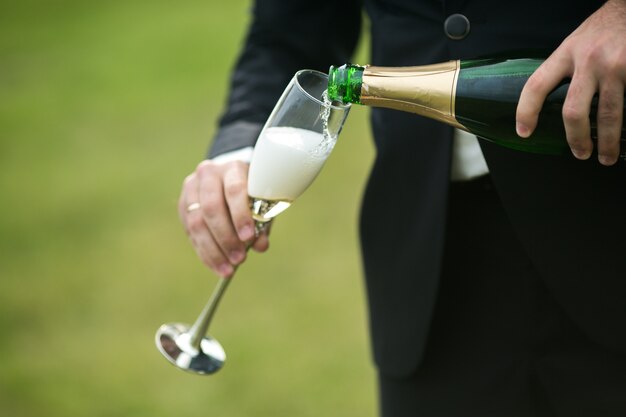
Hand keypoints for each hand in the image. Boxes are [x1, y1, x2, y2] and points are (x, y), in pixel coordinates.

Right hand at [178, 159, 268, 277]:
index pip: (234, 190)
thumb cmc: (251, 192)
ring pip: (197, 222)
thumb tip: (260, 246)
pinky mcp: (182, 205)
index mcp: (232, 167)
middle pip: (211, 208)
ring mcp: (191, 189)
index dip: (240, 215)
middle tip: (239, 258)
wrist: (228, 177)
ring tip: (229, 269)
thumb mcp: (261, 202)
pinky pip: (191, 233)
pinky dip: (205, 254)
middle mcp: (208, 174)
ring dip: (214, 250)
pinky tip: (217, 267)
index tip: (249, 238)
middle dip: (226, 237)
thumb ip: (262, 222)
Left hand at [516, 0, 625, 165]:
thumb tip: (551, 103)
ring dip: (607, 141)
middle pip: (573, 111)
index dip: (526, 111)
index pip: (536, 86)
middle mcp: (588, 60)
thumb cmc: (603, 29)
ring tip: (606, 156)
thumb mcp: (576, 43)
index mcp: (566, 53)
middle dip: (576, 139)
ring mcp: (615, 65)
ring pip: (607, 114)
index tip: (524, 132)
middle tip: (579, 153)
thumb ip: (565, 69)